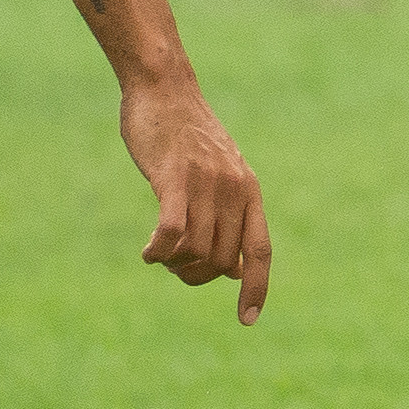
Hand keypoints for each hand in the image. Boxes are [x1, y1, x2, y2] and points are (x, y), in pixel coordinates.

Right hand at [123, 78, 271, 324]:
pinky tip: (148, 252)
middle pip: (221, 261)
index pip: (260, 252)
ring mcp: (206, 182)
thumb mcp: (221, 175)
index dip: (257, 289)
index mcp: (250, 191)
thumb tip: (235, 271)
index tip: (248, 320)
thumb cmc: (186, 136)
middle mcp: (235, 189)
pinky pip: (172, 232)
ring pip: (196, 252)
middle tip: (172, 264)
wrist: (165, 88)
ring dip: (174, 264)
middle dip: (194, 275)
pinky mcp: (175, 177)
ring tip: (158, 253)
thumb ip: (231, 217)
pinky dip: (160, 251)